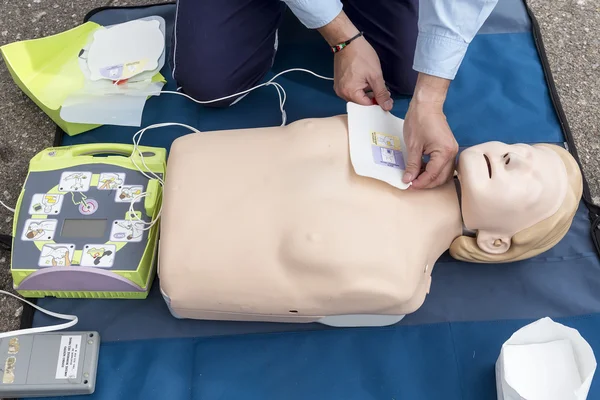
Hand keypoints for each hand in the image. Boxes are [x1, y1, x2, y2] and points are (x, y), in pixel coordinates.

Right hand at [333, 37, 392, 109]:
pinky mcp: (339, 83)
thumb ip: (381, 93)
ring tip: (374, 81)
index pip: (367, 105)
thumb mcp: (375, 75)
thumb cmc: (361, 56)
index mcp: (350, 93)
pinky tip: (366, 79)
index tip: (387, 96)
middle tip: (383, 88)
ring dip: (367, 92)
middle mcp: (342, 94)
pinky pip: (351, 90)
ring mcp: (339, 88)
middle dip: (373, 97)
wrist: (347, 42)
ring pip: (357, 96)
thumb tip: (387, 107)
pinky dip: (360, 88)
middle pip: (361, 102)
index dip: (378, 101)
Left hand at [402, 74, 457, 188]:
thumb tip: (408, 180)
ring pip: (443, 173)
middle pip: (441, 177)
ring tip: (415, 178)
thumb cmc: (419, 121)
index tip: (409, 186)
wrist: (427, 104)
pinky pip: (443, 165)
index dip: (420, 183)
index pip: (433, 175)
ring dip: (430, 178)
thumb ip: (412, 165)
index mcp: (444, 152)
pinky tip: (421, 170)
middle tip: (411, 184)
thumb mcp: (413, 145)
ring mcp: (452, 150)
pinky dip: (433, 170)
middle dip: (427, 183)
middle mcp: (452, 153)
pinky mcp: (448, 148)